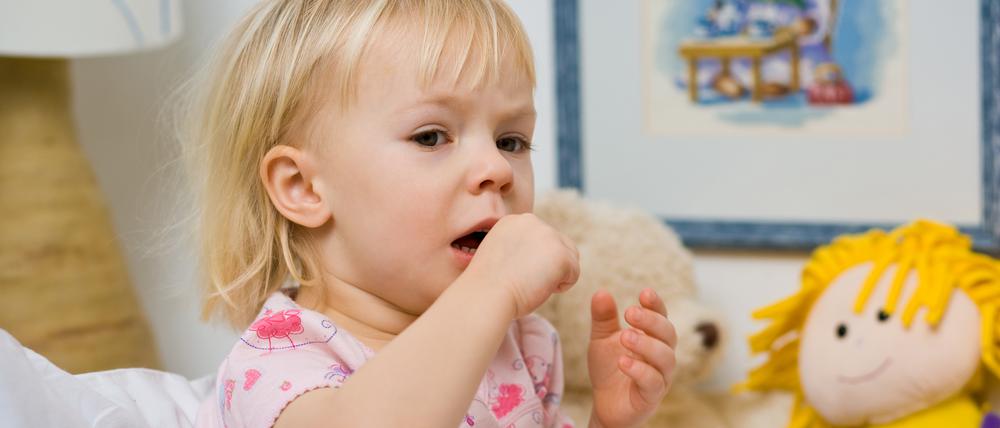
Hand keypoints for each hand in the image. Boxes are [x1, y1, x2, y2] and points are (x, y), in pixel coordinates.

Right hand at [462, 214, 579, 318]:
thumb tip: (538, 257)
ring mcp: (548, 235)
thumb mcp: (499, 255)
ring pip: (569, 257)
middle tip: (526, 281)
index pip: (541, 238)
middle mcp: (532, 221)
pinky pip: (574, 273)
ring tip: (533, 284)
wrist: (484, 296)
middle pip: (559, 244)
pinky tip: (539, 288)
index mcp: (514, 221)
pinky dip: (562, 286)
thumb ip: (518, 248)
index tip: (517, 273)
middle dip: (549, 265)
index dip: (535, 260)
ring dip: (556, 274)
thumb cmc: (487, 287)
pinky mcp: (560, 254)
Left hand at [587, 288, 676, 427]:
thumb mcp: (602, 339)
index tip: (644, 293)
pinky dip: (640, 370)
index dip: (656, 305)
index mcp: (653, 337)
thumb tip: (601, 292)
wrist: (604, 404)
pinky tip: (623, 362)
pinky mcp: (651, 396)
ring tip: (625, 336)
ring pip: (666, 358)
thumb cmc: (610, 368)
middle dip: (651, 321)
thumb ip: (603, 318)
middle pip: (668, 334)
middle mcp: (662, 355)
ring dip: (646, 344)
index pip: (661, 317)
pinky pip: (653, 382)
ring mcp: (660, 376)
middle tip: (630, 313)